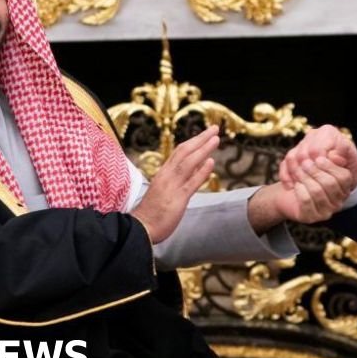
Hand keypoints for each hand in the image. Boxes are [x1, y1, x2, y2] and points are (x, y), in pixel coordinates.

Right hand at [132, 126, 218, 243]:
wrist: (140, 228)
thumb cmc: (152, 213)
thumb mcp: (164, 191)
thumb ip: (178, 180)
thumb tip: (196, 169)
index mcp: (163, 174)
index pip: (179, 152)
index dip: (193, 142)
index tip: (205, 134)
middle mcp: (167, 176)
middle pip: (184, 151)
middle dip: (200, 138)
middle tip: (214, 128)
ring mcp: (171, 186)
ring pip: (188, 162)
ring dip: (203, 149)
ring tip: (216, 138)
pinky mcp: (177, 200)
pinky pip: (191, 183)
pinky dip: (201, 172)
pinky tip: (211, 162)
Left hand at [248, 156, 353, 230]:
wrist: (289, 188)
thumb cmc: (306, 170)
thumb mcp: (319, 159)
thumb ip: (329, 155)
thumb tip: (335, 154)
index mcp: (344, 187)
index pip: (344, 177)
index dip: (330, 166)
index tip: (318, 157)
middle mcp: (338, 201)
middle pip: (330, 184)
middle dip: (315, 170)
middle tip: (305, 162)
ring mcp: (326, 211)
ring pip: (317, 191)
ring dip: (305, 177)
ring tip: (298, 170)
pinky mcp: (311, 217)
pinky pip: (306, 200)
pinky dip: (300, 189)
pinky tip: (296, 183)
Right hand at [280, 125, 356, 191]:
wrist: (342, 175)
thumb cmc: (349, 167)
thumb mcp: (353, 162)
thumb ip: (345, 157)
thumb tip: (333, 156)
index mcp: (328, 132)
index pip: (316, 149)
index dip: (319, 165)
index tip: (326, 177)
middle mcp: (313, 134)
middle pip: (302, 153)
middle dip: (307, 171)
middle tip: (314, 186)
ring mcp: (301, 143)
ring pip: (291, 157)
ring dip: (295, 174)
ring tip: (304, 187)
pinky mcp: (293, 153)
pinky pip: (284, 164)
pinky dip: (287, 176)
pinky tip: (292, 186)